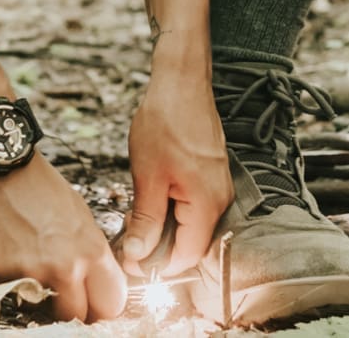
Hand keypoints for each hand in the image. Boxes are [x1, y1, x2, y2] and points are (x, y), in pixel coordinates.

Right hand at [0, 154, 126, 321]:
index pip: (112, 303)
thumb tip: (100, 281)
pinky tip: (10, 256)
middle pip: (77, 315)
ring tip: (33, 267)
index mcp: (91, 250)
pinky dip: (9, 281)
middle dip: (71, 307)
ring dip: (39, 296)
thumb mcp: (81, 215)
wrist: (0, 167)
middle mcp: (65, 266)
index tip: (96, 302)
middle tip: (62, 291)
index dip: (103, 304)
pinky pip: (8, 292)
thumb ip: (91, 253)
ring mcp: (32, 273)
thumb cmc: (39, 186)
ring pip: (42, 309)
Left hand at [122, 61, 232, 276]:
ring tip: (137, 210)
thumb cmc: (166, 120)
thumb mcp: (148, 176)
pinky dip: (171, 207)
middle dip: (159, 245)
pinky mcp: (211, 175)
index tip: (131, 261)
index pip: (187, 256)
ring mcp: (218, 186)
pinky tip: (151, 194)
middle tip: (128, 231)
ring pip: (190, 223)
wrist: (181, 81)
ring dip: (163, 225)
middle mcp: (220, 198)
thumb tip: (138, 257)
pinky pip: (193, 205)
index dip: (158, 266)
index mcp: (207, 203)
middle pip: (190, 242)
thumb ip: (146, 221)